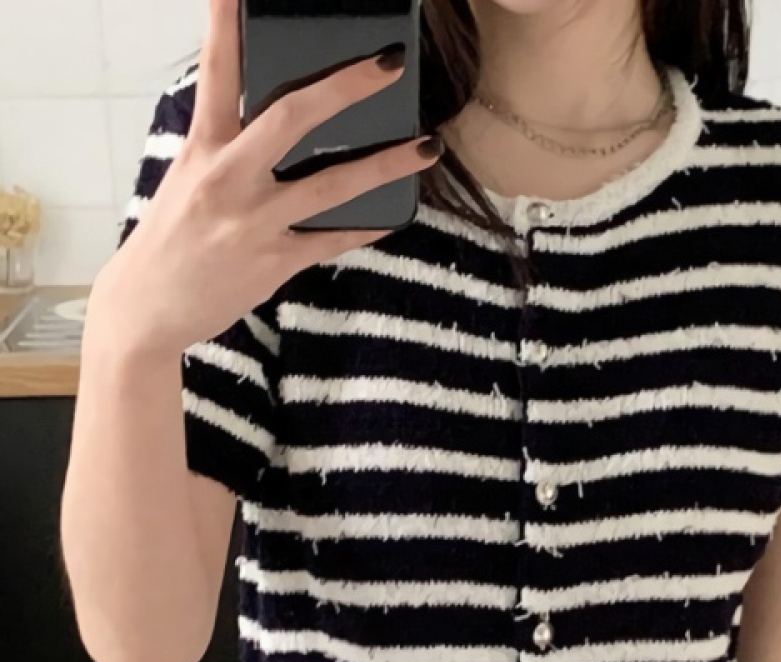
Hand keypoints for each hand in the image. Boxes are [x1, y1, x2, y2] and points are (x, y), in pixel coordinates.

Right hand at [89, 0, 441, 360]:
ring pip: (332, 185)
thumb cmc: (169, 239)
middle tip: (389, 64)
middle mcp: (229, 178)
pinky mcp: (274, 262)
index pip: (217, 74)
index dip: (225, 24)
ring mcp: (255, 222)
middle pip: (292, 118)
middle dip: (344, 87)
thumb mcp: (187, 180)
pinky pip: (333, 240)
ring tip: (426, 147)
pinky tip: (396, 215)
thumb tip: (276, 126)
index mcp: (201, 149)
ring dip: (385, 165)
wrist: (148, 308)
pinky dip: (367, 227)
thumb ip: (226, 149)